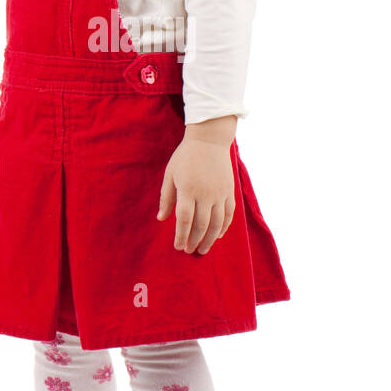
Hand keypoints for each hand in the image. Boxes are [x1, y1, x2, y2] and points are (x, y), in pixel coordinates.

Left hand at [157, 129, 236, 253]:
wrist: (210, 140)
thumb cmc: (185, 156)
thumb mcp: (170, 174)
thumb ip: (166, 198)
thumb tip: (161, 219)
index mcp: (188, 189)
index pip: (184, 219)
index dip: (181, 235)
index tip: (178, 246)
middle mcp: (205, 193)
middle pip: (201, 225)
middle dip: (194, 241)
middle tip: (189, 251)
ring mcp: (220, 193)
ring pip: (216, 223)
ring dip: (209, 239)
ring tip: (203, 249)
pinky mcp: (229, 191)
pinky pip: (229, 214)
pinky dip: (224, 228)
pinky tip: (218, 236)